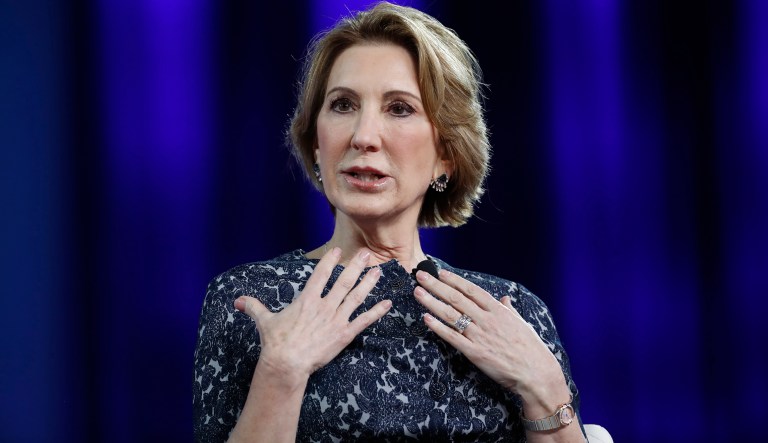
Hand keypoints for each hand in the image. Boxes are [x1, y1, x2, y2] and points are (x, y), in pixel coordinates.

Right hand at [234, 247, 391, 385]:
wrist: (286, 364)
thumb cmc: (275, 343)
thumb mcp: (264, 321)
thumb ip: (254, 307)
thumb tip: (237, 300)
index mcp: (307, 300)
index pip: (320, 275)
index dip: (330, 261)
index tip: (338, 251)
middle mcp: (324, 306)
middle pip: (343, 281)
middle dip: (356, 266)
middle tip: (366, 253)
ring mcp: (336, 319)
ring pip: (356, 297)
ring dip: (368, 283)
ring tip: (378, 272)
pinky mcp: (344, 335)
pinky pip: (364, 321)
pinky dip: (376, 312)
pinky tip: (387, 304)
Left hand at [413, 269, 566, 403]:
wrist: (536, 373)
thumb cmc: (531, 349)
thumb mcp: (521, 323)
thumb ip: (509, 310)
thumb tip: (504, 299)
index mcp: (498, 311)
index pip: (472, 290)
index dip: (455, 280)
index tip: (441, 272)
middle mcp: (487, 320)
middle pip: (457, 299)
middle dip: (436, 286)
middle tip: (421, 276)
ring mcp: (480, 336)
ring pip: (451, 315)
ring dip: (432, 302)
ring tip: (418, 293)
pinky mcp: (475, 353)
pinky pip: (452, 338)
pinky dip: (438, 327)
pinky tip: (426, 319)